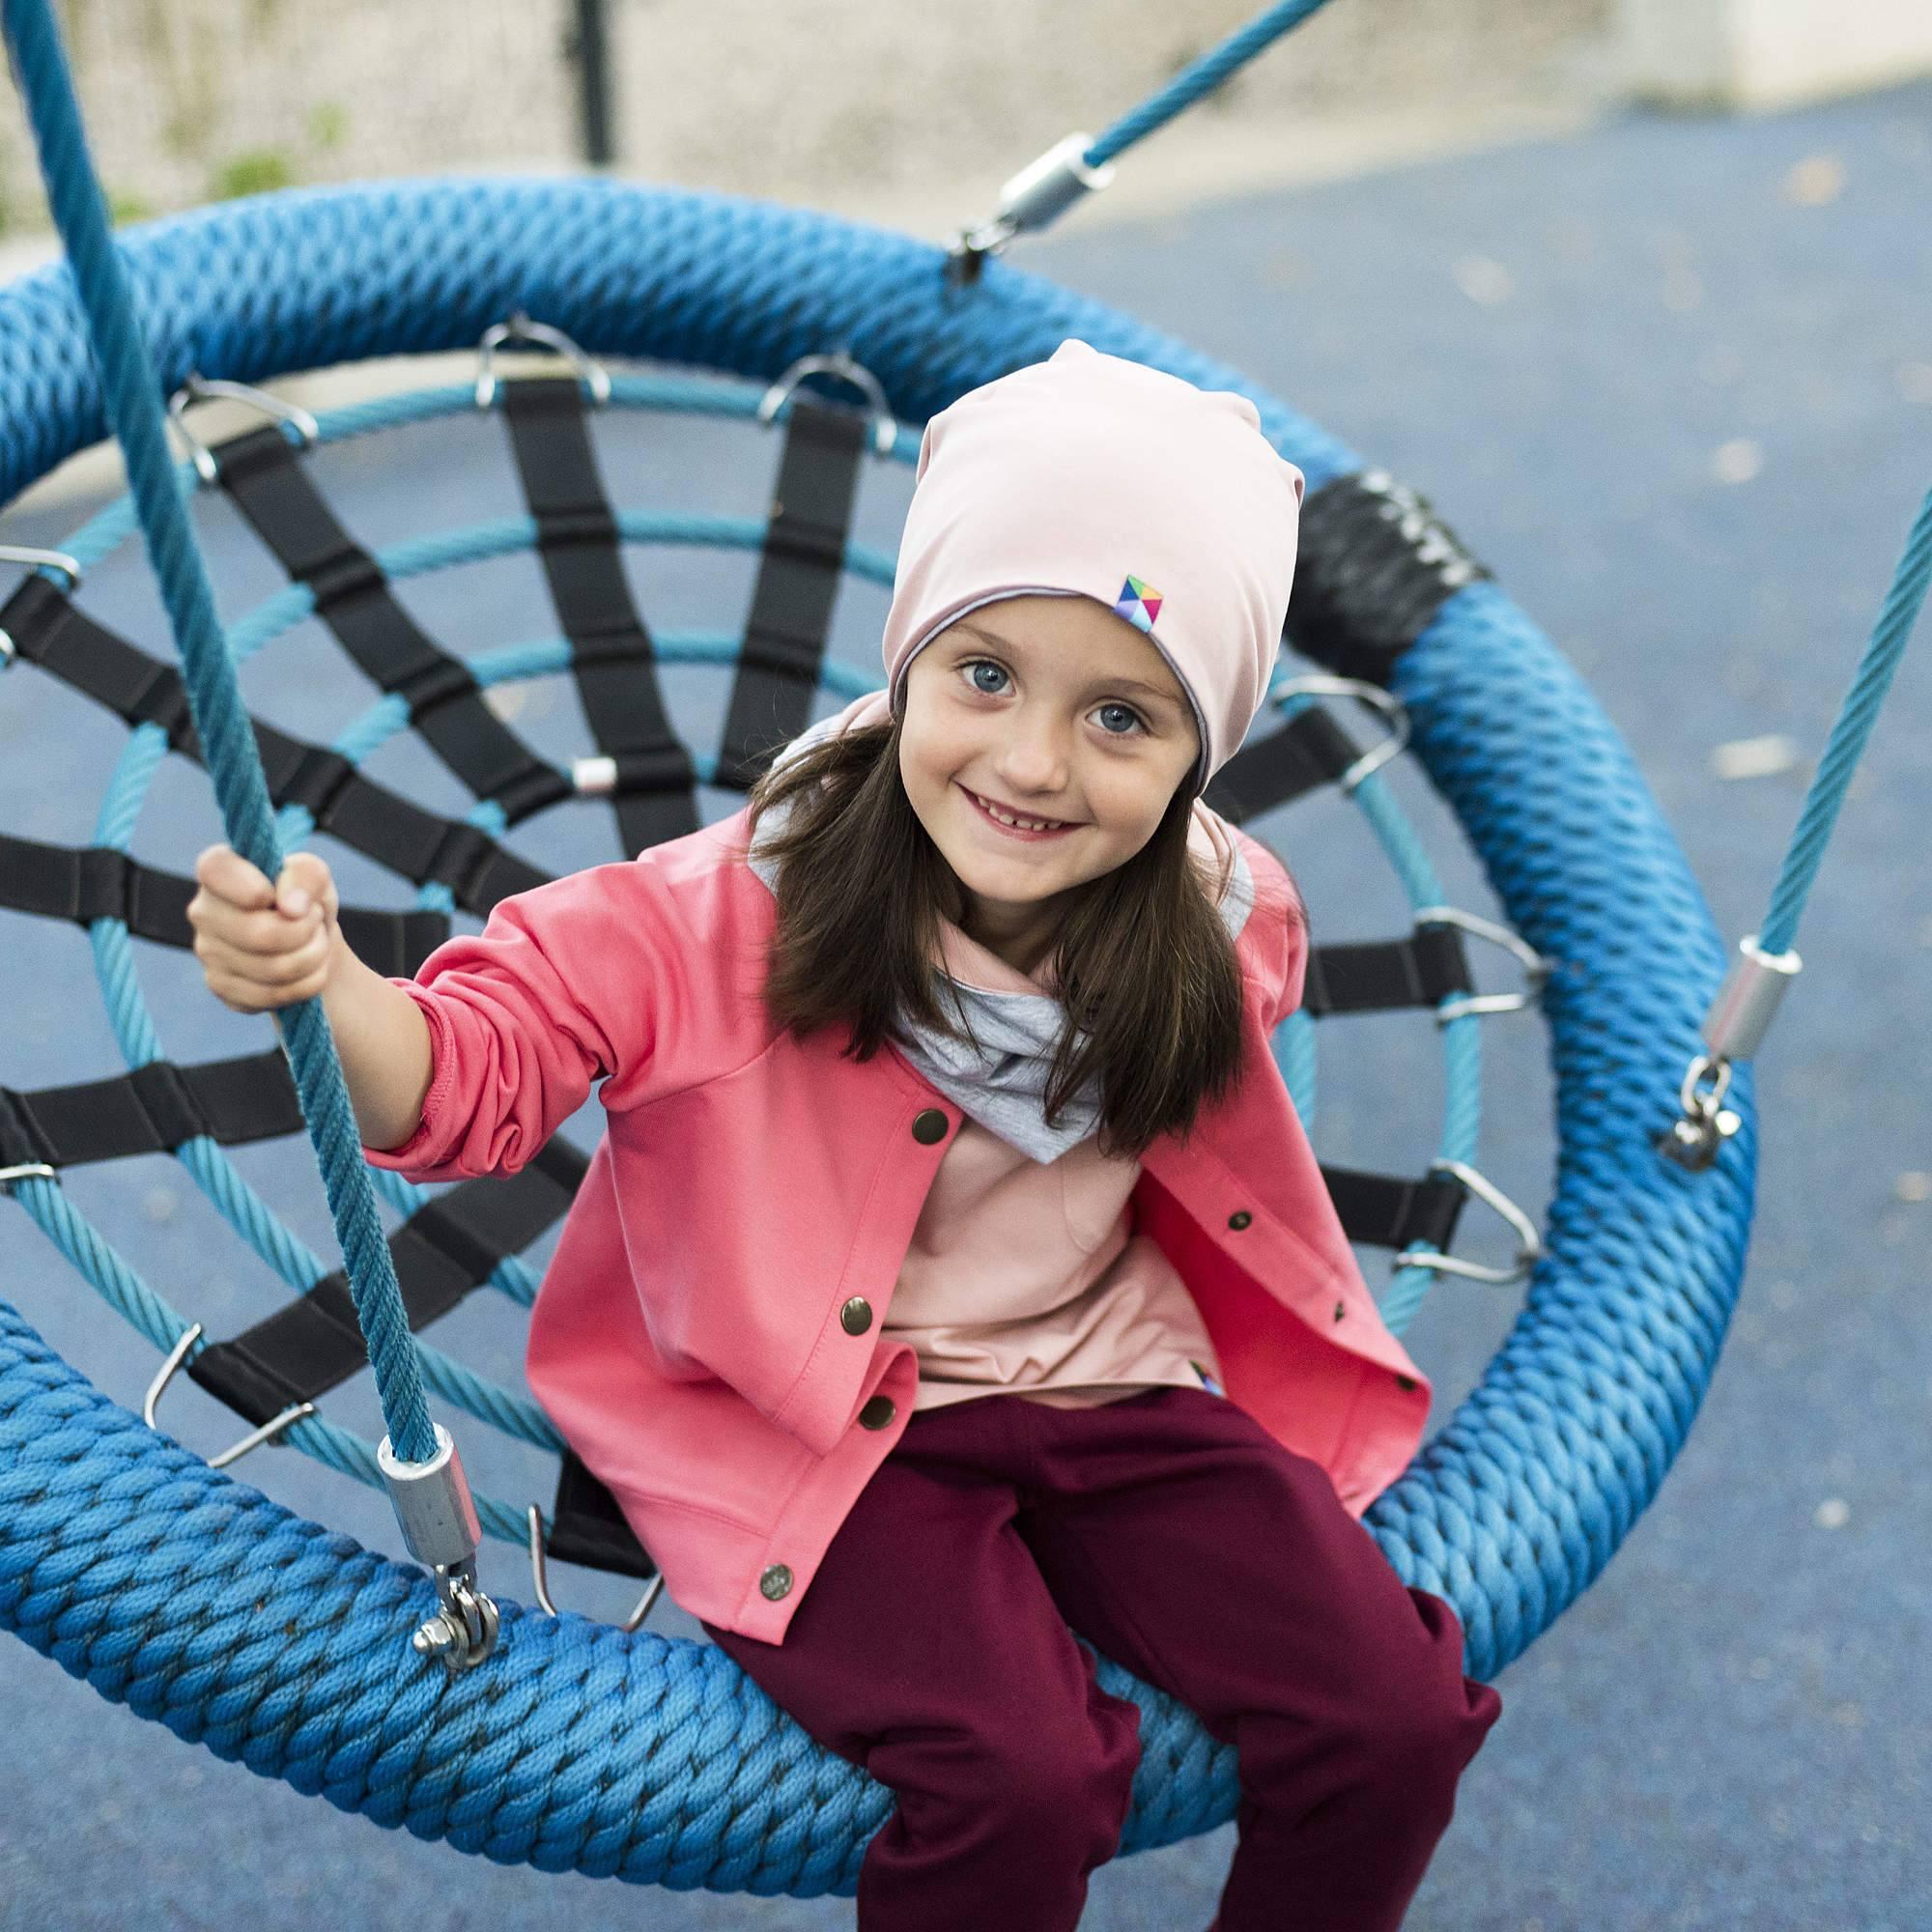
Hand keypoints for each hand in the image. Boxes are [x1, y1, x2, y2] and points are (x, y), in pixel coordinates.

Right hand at [188, 845, 342, 1012]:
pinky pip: (271, 996)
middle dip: (306, 931)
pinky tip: (309, 968)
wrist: (309, 940)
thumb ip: (306, 876)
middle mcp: (203, 911)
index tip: (275, 896)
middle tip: (316, 921)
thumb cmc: (306, 899)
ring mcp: (208, 953)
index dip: (252, 887)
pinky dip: (307, 983)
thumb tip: (290, 907)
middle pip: (259, 934)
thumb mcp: (315, 875)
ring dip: (313, 957)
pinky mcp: (222, 988)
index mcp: (218, 871)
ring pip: (273, 969)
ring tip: (317, 943)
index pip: (215, 869)